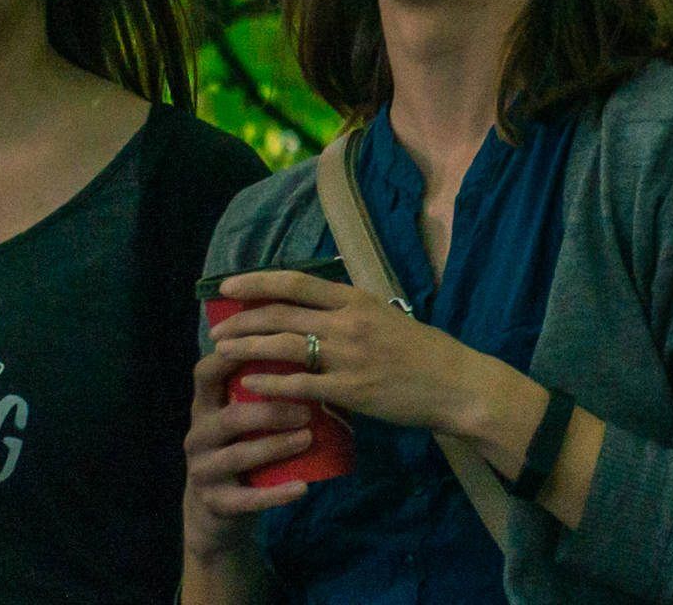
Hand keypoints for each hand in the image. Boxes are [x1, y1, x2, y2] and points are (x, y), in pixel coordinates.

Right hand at [184, 345, 313, 568]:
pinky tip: (302, 488)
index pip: (206, 373)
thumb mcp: (241, 418)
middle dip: (271, 411)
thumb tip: (311, 353)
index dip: (231, 357)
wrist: (216, 510)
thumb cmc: (240, 447)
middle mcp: (198, 435)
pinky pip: (245, 499)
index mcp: (205, 407)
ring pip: (239, 455)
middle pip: (231, 417)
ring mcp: (202, 470)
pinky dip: (275, 494)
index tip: (268, 343)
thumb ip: (258, 391)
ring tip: (308, 439)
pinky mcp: (214, 502)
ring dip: (276, 446)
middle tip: (307, 410)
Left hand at [203, 269, 533, 455]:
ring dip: (247, 348)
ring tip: (221, 351)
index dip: (258, 282)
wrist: (455, 384)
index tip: (228, 285)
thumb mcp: (387, 317)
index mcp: (357, 300)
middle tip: (217, 327)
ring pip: (284, 346)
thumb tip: (315, 310)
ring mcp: (349, 357)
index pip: (297, 282)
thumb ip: (351, 313)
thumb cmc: (423, 352)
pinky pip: (300, 385)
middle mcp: (349, 323)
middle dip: (242, 319)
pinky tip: (249, 384)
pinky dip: (270, 383)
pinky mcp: (350, 391)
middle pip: (282, 315)